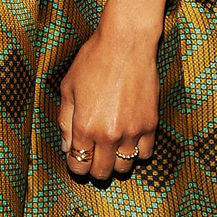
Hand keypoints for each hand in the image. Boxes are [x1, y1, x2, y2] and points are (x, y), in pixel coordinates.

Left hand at [58, 20, 157, 181]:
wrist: (126, 44)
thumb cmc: (93, 61)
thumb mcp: (68, 88)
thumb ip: (65, 121)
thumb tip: (66, 147)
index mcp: (85, 127)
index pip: (79, 166)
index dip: (76, 164)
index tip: (77, 155)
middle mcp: (109, 135)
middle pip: (102, 172)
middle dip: (94, 166)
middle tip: (93, 153)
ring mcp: (132, 132)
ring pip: (124, 168)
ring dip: (116, 161)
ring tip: (111, 145)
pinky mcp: (151, 125)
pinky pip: (145, 154)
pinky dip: (136, 151)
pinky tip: (129, 138)